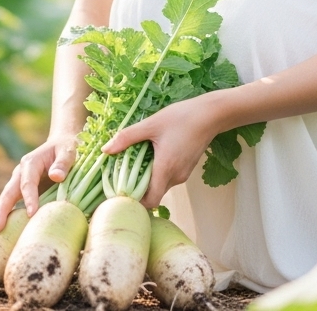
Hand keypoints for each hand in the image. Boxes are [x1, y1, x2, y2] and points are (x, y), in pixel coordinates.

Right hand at [0, 132, 77, 231]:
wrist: (60, 144)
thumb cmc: (65, 149)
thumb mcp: (68, 152)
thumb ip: (63, 163)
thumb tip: (56, 176)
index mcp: (30, 163)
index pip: (28, 183)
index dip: (29, 198)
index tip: (31, 214)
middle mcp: (20, 172)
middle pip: (9, 192)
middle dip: (2, 210)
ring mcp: (18, 181)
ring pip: (6, 198)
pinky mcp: (21, 190)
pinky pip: (11, 202)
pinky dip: (4, 214)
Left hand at [100, 94, 223, 207]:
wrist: (211, 114)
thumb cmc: (182, 118)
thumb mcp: (151, 124)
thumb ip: (127, 137)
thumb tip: (106, 150)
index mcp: (166, 169)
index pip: (150, 201)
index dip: (134, 201)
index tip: (121, 191)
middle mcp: (176, 176)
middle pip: (153, 194)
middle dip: (138, 187)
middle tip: (123, 172)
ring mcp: (183, 173)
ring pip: (161, 185)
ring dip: (148, 177)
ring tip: (138, 159)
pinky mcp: (187, 168)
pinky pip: (168, 177)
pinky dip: (158, 171)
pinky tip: (153, 154)